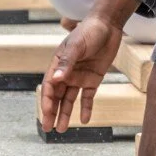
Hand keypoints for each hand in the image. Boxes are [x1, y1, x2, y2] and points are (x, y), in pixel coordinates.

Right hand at [39, 15, 121, 132]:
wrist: (108, 26)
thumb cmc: (89, 31)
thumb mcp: (77, 45)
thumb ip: (67, 63)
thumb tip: (56, 79)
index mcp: (58, 64)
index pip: (50, 86)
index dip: (47, 101)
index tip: (47, 114)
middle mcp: (67, 73)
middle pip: (57, 96)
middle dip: (52, 112)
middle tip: (48, 128)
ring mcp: (80, 77)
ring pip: (70, 99)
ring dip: (66, 113)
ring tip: (62, 129)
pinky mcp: (93, 79)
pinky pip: (87, 97)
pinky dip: (86, 108)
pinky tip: (85, 120)